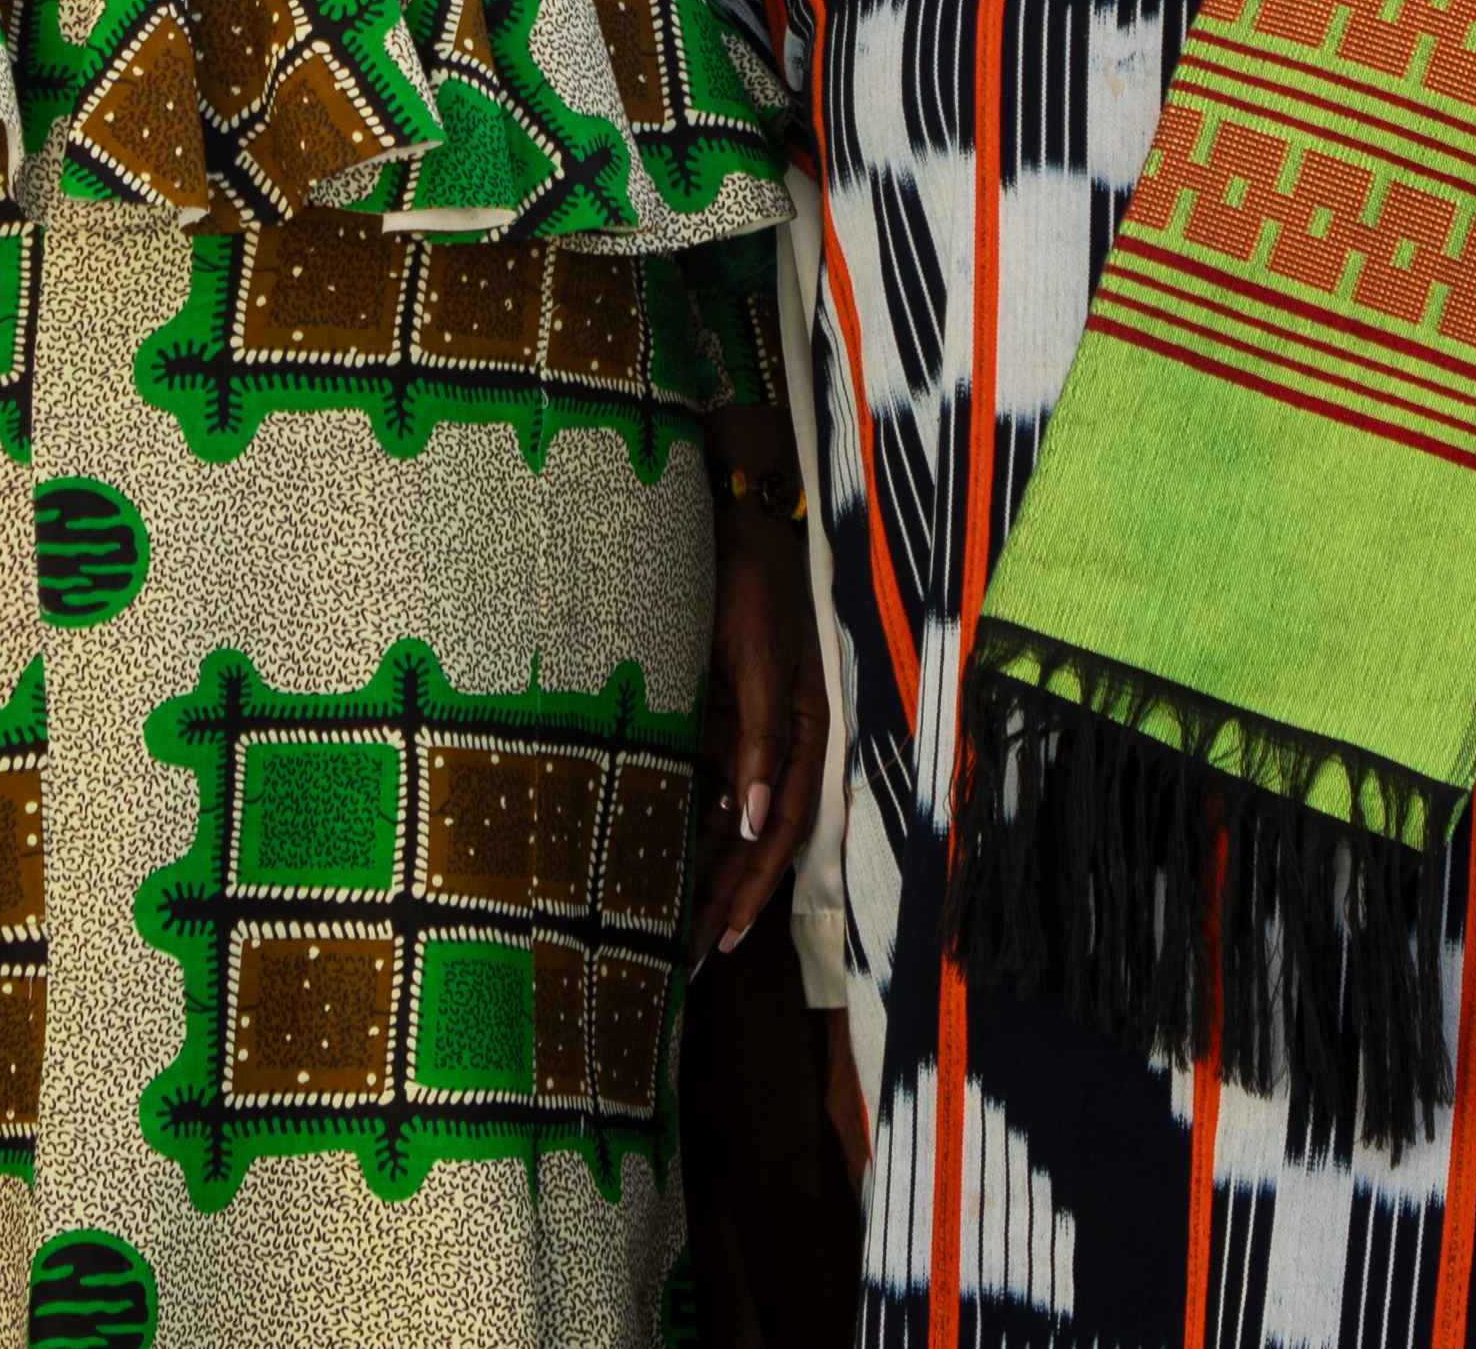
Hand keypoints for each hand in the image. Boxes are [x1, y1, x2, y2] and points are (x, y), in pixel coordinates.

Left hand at [688, 490, 822, 961]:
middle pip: (761, 836)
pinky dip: (698, 829)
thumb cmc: (750, 578)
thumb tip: (754, 818)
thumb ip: (760, 734)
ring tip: (683, 933)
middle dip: (731, 898)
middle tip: (692, 959)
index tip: (722, 933)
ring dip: (716, 875)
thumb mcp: (759, 654)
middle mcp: (785, 738)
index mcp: (805, 727)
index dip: (755, 882)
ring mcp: (757, 729)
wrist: (729, 517)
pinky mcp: (728, 714)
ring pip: (740, 819)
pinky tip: (670, 861)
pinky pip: (715, 785)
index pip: (782, 824)